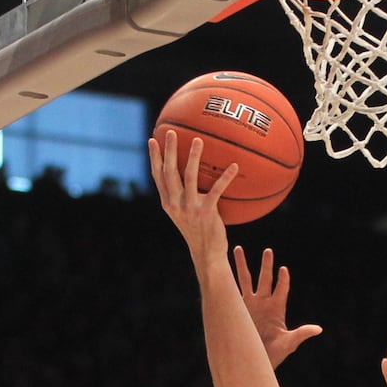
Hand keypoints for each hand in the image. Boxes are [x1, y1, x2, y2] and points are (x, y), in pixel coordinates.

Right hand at [148, 132, 236, 265]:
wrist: (206, 254)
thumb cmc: (199, 233)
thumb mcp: (185, 215)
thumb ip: (183, 197)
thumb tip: (189, 178)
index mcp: (168, 203)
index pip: (157, 176)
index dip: (154, 158)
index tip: (152, 140)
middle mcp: (175, 204)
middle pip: (169, 172)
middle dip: (169, 150)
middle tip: (171, 132)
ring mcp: (189, 208)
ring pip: (188, 176)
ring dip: (193, 156)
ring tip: (198, 139)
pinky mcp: (206, 212)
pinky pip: (216, 190)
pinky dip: (226, 177)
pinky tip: (235, 166)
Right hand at [233, 246, 322, 369]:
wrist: (255, 361)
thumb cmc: (274, 354)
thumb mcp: (289, 343)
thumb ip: (301, 334)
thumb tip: (318, 329)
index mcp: (277, 309)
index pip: (282, 290)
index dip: (283, 280)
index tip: (283, 270)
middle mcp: (263, 303)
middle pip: (265, 279)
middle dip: (267, 266)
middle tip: (268, 251)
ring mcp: (250, 304)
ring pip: (245, 280)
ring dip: (243, 265)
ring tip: (237, 248)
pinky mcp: (238, 309)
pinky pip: (231, 291)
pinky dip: (227, 279)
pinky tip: (222, 267)